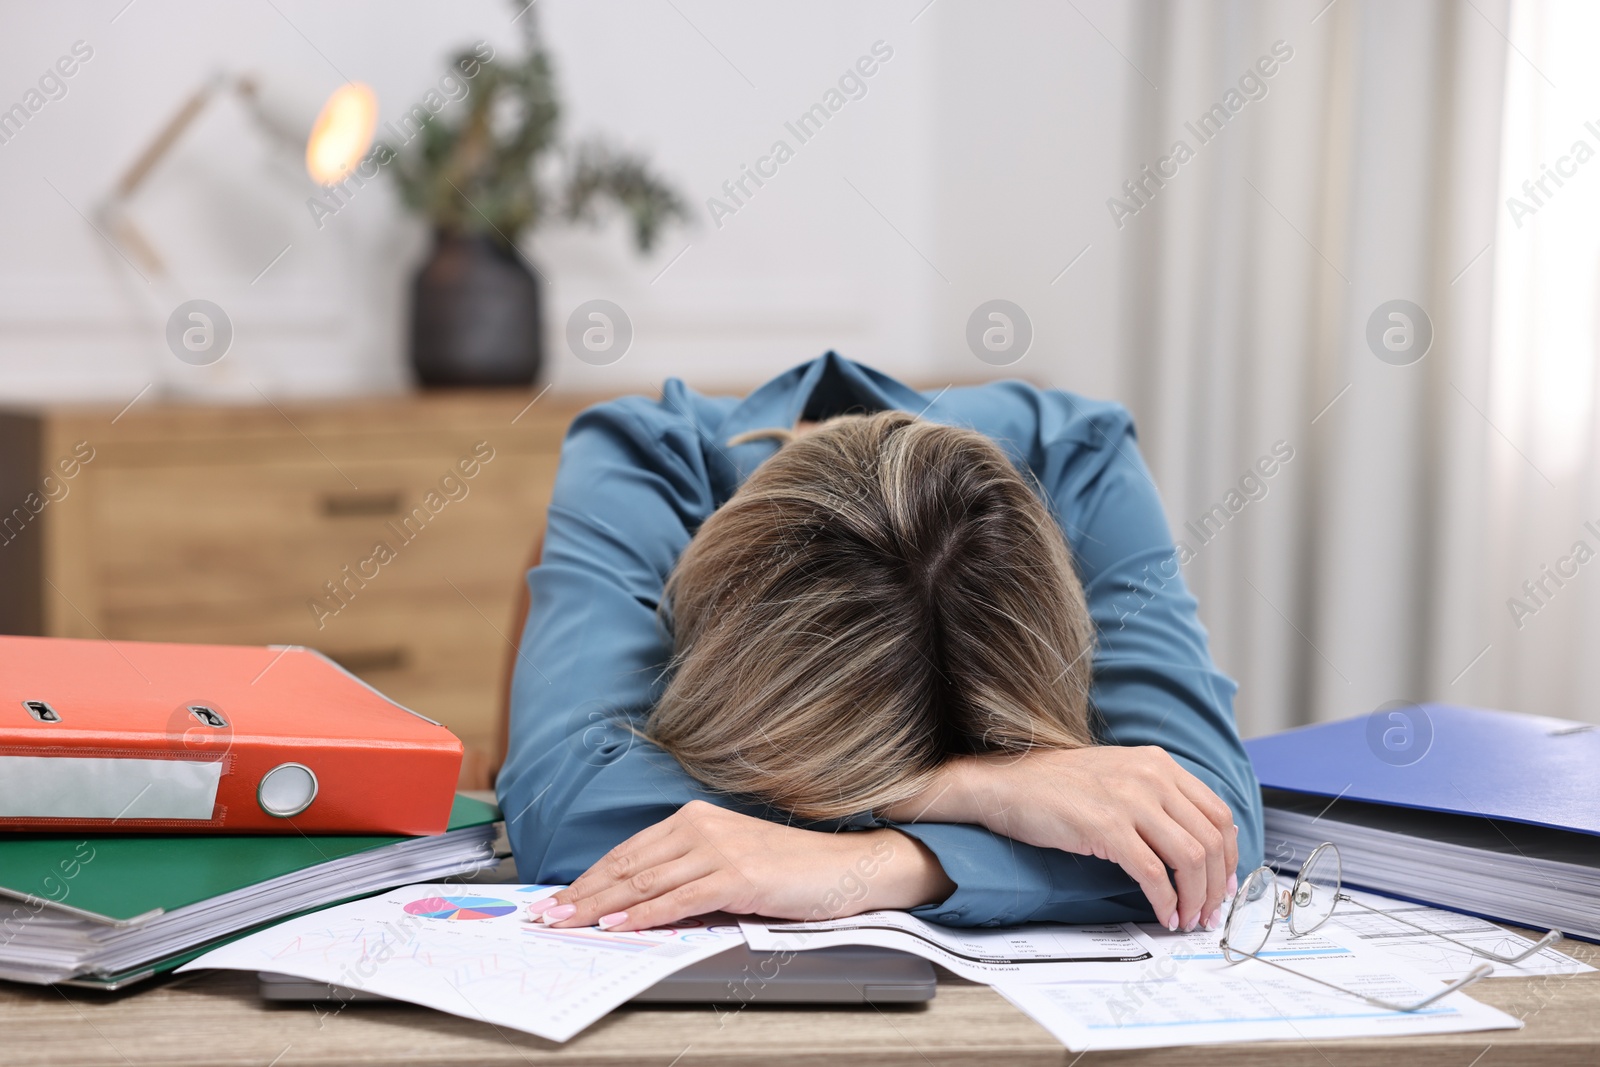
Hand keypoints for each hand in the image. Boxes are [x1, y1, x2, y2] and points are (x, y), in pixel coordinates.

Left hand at [531, 800, 954, 931]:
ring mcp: (718, 849)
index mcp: (694, 818)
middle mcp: (701, 826)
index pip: (628, 851)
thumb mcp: (729, 859)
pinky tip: (618, 928)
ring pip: (645, 883)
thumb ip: (686, 871)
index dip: (589, 877)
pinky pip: (678, 900)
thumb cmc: (788, 869)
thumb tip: (635, 901)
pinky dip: (643, 916)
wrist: (842, 866)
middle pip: (628, 866)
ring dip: (600, 907)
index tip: (559, 898)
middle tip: (546, 914)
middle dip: (582, 893)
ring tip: (568, 923)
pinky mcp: (736, 876)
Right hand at [884, 747, 1237, 931]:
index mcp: (1158, 763)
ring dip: (1196, 898)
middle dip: (1217, 885)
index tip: (1224, 883)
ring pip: (1190, 859)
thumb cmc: (1054, 785)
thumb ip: (1154, 796)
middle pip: (1211, 839)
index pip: (1218, 813)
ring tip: (1188, 918)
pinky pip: (1154, 874)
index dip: (1229, 855)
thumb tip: (1189, 843)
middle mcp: (1151, 777)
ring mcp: (1130, 801)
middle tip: (1209, 911)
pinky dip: (1166, 901)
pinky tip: (1163, 914)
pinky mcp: (1107, 828)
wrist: (1005, 784)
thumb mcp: (1116, 775)